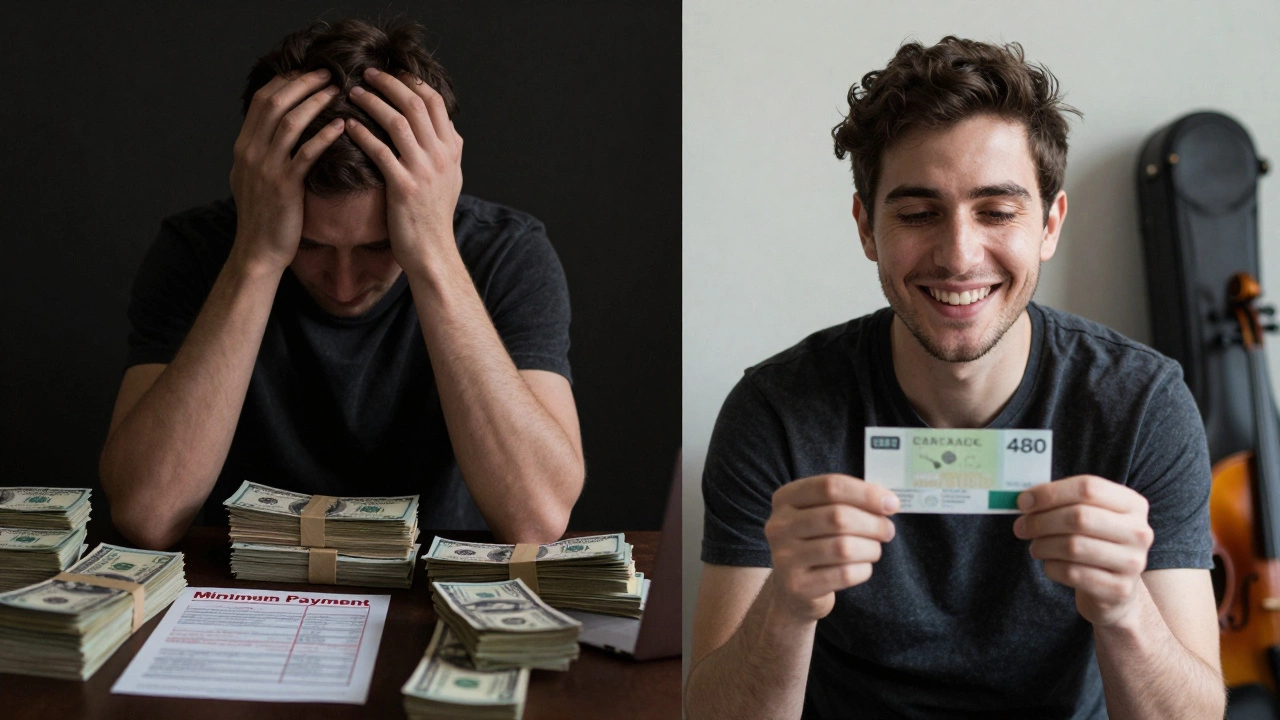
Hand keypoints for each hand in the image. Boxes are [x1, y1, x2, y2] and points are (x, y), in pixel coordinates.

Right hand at [229, 69, 345, 271]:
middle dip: (302, 83)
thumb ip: (261, 151)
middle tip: (328, 72)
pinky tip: (342, 125)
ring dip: (315, 102)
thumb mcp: (252, 177)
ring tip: (337, 91)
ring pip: (289, 122)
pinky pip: (305, 153)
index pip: (262, 99)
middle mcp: (250, 151)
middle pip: (275, 102)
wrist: (258, 249)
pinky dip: (324, 136)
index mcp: (243, 145)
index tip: (308, 70)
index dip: (286, 81)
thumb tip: (275, 129)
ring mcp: (266, 168)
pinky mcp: (284, 186)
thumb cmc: (264, 214)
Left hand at [344, 67, 463, 272]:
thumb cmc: (435, 216)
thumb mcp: (451, 178)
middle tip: (367, 73)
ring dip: (372, 102)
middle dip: (389, 83)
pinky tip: (348, 125)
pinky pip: (380, 150)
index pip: (435, 101)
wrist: (432, 251)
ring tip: (352, 92)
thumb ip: (448, 149)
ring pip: (397, 121)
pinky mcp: (404, 186)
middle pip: (415, 104)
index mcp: (452, 149)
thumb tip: (445, 124)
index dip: (412, 81)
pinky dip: (362, 133)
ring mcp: (424, 170)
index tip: (392, 72)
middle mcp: (441, 155)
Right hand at [764, 474, 898, 622]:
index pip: (830, 486)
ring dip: (871, 548)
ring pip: (844, 547)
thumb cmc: (816, 542)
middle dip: (873, 523)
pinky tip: (861, 567)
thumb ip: (849, 501)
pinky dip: (863, 570)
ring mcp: (784, 557)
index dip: (866, 493)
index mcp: (786, 498)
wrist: (793, 587)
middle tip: (888, 530)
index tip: (891, 504)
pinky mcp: (797, 585)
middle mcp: (779, 525)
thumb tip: (888, 502)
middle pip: (838, 517)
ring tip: (874, 549)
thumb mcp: (822, 513)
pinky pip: (844, 574)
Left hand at [1014, 475, 1154, 626]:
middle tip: (1021, 527)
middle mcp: (1139, 531)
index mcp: (1133, 504)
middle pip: (1079, 516)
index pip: (1088, 487)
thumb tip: (1026, 499)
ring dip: (1043, 545)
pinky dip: (1051, 567)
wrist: (1114, 591)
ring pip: (1073, 546)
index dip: (1050, 492)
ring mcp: (1133, 562)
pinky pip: (1072, 573)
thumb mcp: (1088, 516)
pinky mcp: (1119, 589)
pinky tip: (1050, 565)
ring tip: (1035, 547)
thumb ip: (1062, 502)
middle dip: (1041, 521)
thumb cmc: (1094, 543)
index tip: (1024, 501)